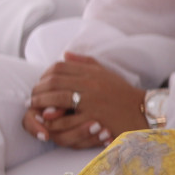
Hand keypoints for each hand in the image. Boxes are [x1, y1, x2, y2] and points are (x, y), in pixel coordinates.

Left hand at [21, 54, 144, 147]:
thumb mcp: (106, 73)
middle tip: (31, 98)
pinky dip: (52, 121)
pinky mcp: (93, 118)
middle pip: (54, 81)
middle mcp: (91, 84)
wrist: (143, 112)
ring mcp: (92, 101)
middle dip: (37, 90)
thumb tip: (65, 53)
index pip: (59, 67)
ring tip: (34, 108)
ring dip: (40, 103)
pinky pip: (66, 119)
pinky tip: (46, 121)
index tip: (39, 84)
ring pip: (56, 98)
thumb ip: (85, 63)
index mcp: (92, 72)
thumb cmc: (122, 93)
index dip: (44, 75)